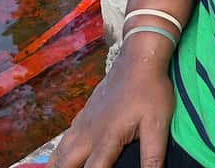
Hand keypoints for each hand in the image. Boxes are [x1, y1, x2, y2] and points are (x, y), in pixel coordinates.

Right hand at [47, 41, 175, 167]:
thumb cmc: (150, 90)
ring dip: (56, 164)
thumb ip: (152, 155)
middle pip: (68, 162)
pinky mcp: (86, 111)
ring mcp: (85, 120)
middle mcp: (90, 132)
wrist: (139, 58)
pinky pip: (67, 136)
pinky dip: (59, 150)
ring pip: (62, 149)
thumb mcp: (157, 124)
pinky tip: (60, 154)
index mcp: (107, 138)